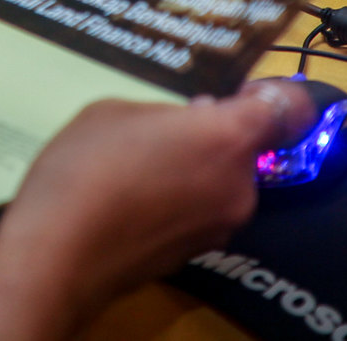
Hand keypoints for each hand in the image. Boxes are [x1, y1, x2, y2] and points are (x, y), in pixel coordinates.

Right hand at [0, 80, 313, 340]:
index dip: (271, 94)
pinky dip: (181, 200)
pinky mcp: (196, 255)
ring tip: (142, 164)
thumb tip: (184, 126)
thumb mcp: (117, 110)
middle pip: (248, 147)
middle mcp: (238, 186)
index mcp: (228, 138)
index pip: (288, 108)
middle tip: (169, 126)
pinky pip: (202, 211)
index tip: (240, 91)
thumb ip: (165, 113)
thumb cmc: (87, 168)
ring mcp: (220, 226)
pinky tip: (136, 196)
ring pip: (224, 182)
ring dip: (198, 169)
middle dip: (217, 134)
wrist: (58, 253)